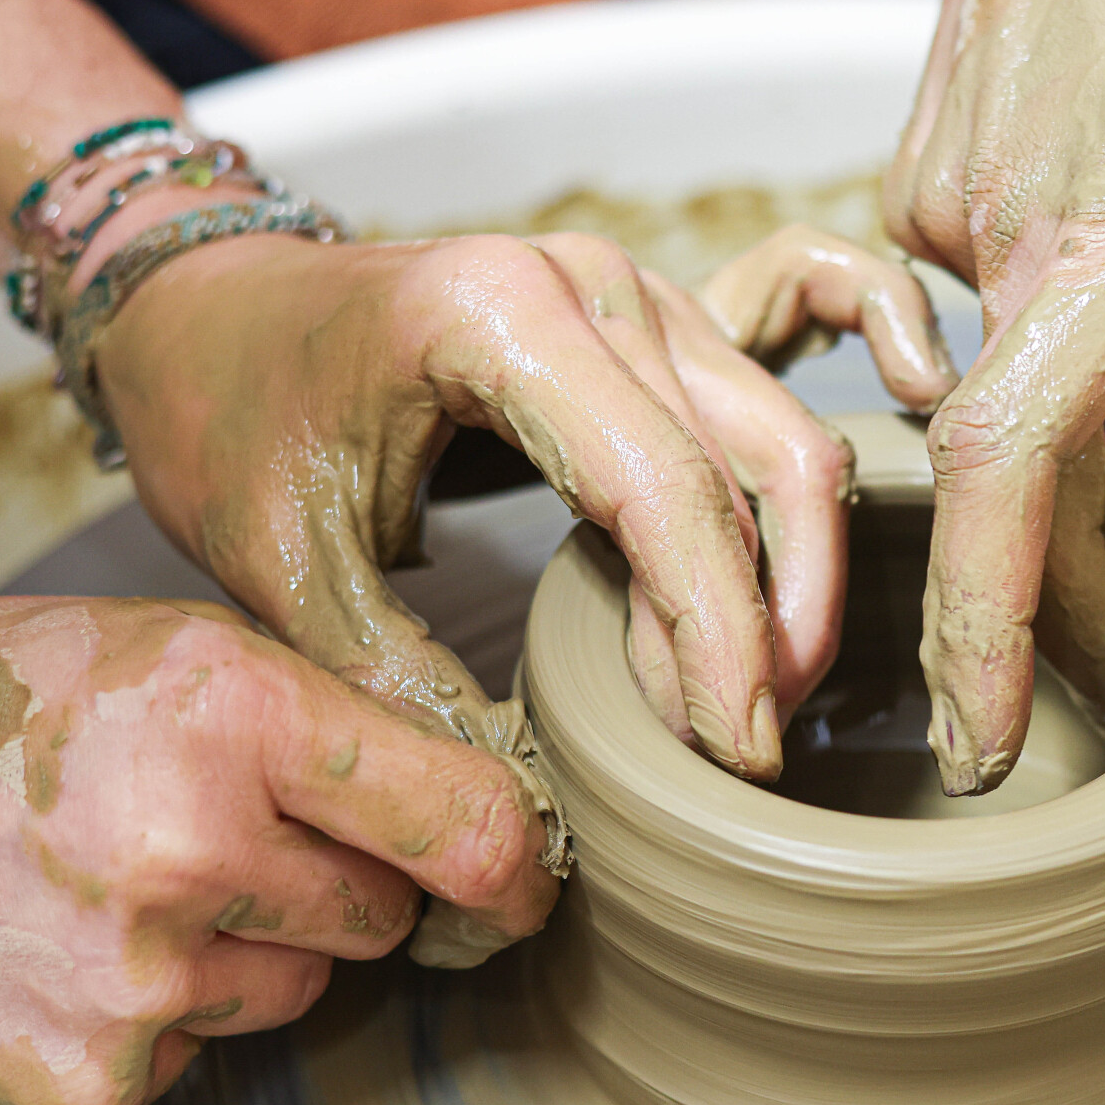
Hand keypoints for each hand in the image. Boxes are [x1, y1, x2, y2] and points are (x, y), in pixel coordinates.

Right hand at [0, 598, 552, 1104]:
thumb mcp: (170, 645)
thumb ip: (322, 719)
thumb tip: (477, 803)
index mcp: (232, 712)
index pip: (459, 820)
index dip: (511, 862)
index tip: (525, 881)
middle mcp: (194, 849)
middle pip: (386, 913)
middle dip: (345, 881)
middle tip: (234, 834)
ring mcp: (142, 978)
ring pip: (304, 985)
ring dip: (254, 944)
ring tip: (128, 876)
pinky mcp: (97, 1075)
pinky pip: (210, 1048)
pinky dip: (170, 1008)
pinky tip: (75, 940)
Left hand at [92, 226, 937, 784]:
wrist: (207, 310)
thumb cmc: (235, 414)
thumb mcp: (287, 571)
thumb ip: (404, 690)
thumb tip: (523, 822)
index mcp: (501, 315)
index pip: (667, 493)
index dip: (722, 640)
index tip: (737, 759)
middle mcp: (594, 282)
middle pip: (764, 461)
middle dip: (775, 626)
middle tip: (741, 755)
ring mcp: (638, 288)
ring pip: (788, 432)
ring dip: (794, 576)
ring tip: (748, 701)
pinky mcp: (656, 316)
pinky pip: (794, 336)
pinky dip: (845, 395)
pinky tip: (898, 439)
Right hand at [888, 0, 1104, 793]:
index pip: (1026, 470)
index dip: (992, 623)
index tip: (980, 737)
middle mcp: (1022, 232)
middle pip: (1031, 466)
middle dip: (1072, 570)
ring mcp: (947, 212)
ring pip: (1030, 373)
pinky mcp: (915, 187)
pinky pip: (996, 302)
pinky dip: (1066, 301)